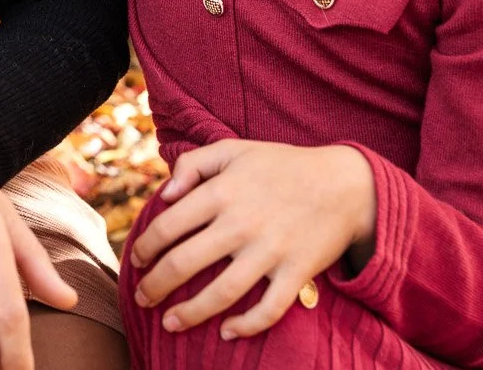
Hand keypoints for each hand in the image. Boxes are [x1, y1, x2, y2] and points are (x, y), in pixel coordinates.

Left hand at [130, 139, 376, 338]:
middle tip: (141, 299)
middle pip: (184, 263)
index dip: (145, 247)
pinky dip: (247, 326)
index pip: (167, 225)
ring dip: (191, 313)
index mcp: (221, 192)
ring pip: (221, 292)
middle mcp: (241, 223)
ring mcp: (270, 251)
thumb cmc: (282, 165)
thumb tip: (164, 193)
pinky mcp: (297, 272)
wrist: (346, 183)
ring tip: (170, 324)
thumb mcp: (234, 149)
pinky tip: (227, 332)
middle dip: (155, 286)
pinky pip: (269, 309)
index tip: (136, 261)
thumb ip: (193, 164)